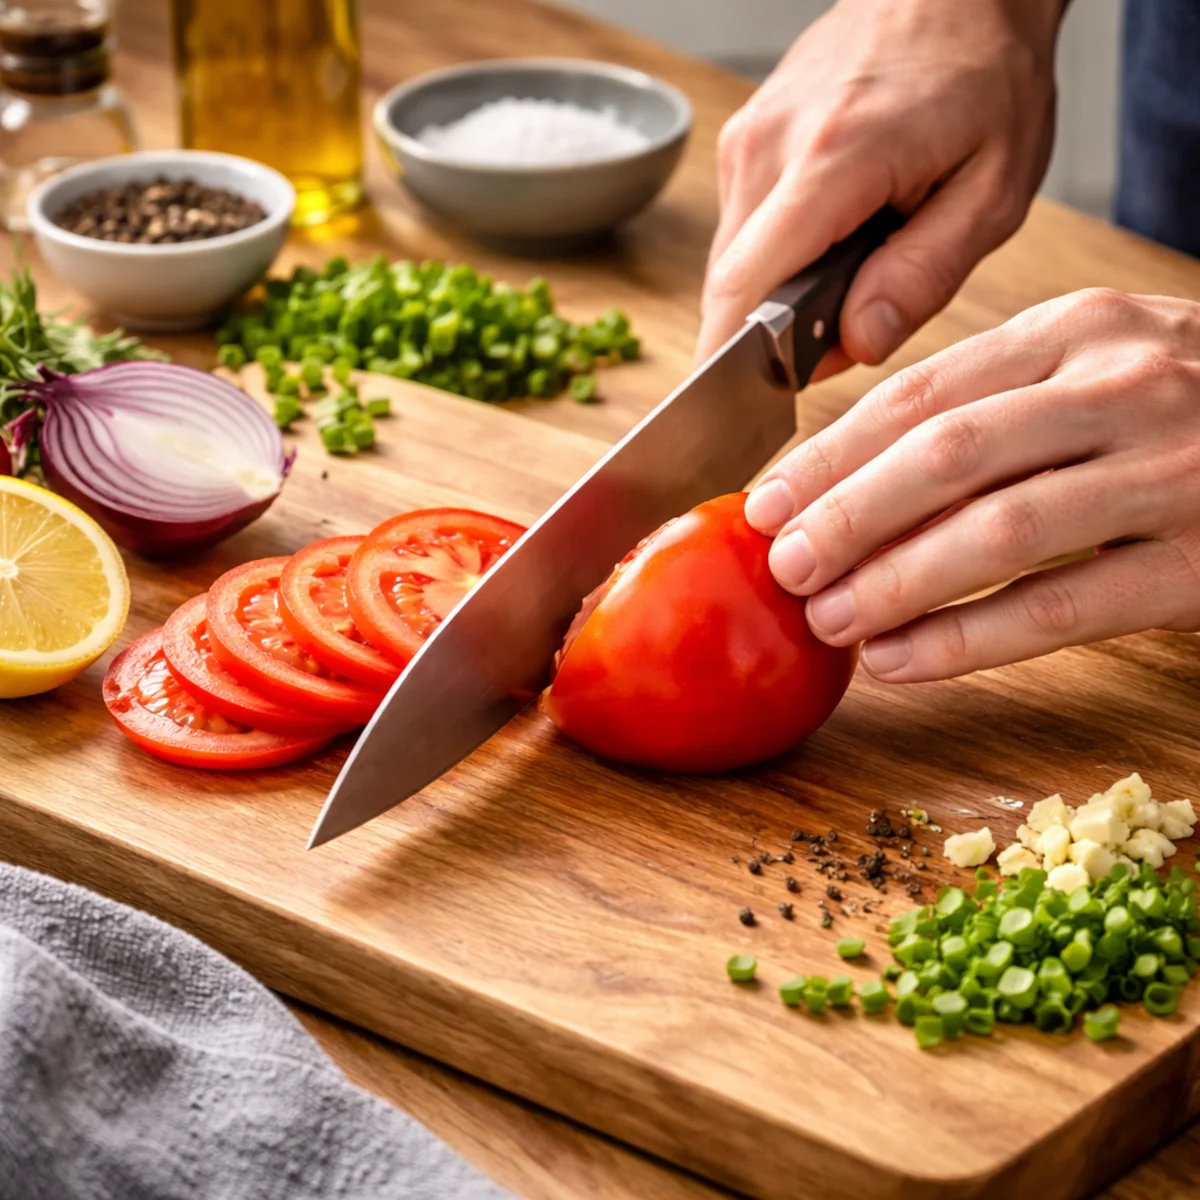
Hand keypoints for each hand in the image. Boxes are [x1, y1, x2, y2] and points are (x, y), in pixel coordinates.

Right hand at [696, 0, 1062, 368]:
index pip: (741, 293)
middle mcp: (768, 149)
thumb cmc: (986, 78)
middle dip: (768, 342)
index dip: (730, 370)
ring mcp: (748, 140)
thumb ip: (922, 276)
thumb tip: (856, 343)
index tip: (740, 420)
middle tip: (842, 340)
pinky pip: (743, 233)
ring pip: (733, 265)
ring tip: (850, 279)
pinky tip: (831, 248)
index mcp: (830, 162)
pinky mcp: (746, 141)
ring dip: (775, 300)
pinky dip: (775, 263)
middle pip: (731, 290)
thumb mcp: (992, 190)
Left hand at [742, 289, 1199, 681]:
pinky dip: (970, 639)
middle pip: (948, 454)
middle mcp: (1122, 386)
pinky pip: (1064, 606)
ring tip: (829, 619)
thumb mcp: (1093, 370)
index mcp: (1076, 333)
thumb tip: (847, 476)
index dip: (830, 455)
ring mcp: (1171, 471)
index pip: (921, 393)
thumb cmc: (1185, 410)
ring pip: (1001, 530)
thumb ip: (990, 406)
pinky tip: (903, 661)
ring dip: (897, 581)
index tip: (764, 502)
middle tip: (782, 565)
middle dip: (848, 515)